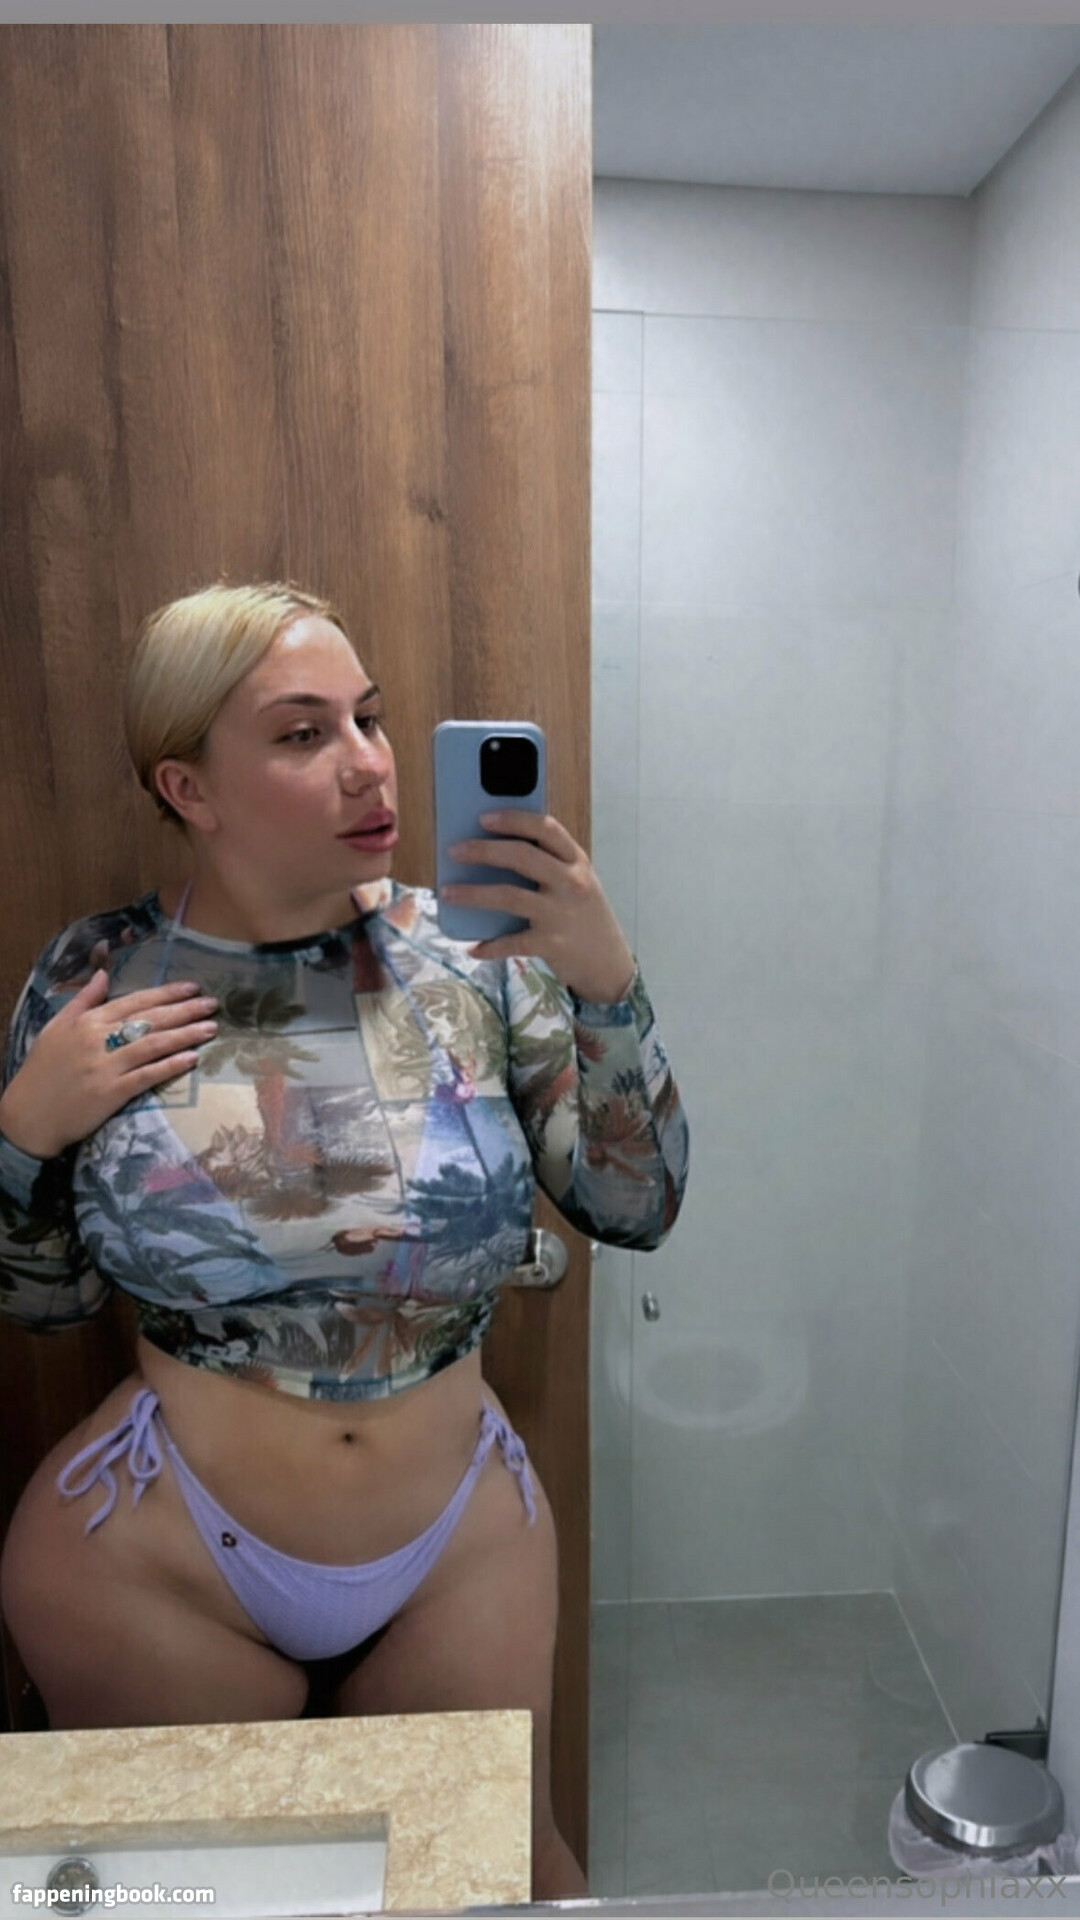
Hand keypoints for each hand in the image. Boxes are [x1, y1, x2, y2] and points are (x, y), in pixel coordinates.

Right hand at [0, 971, 218, 1160]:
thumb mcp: (56, 1027)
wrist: (28, 1116)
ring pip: (154, 1044)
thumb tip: (102, 973)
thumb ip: (83, 1000)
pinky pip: (147, 1076)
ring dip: (186, 1034)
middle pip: (150, 1019)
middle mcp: (99, 1039)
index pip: (135, 1001)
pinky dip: (171, 1066)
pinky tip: (193, 1058)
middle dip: (185, 1009)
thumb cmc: (42, 1070)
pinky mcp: (111, 1093)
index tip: (192, 987)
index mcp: (88, 1021)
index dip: (166, 993)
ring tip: (211, 1027)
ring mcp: (106, 1066)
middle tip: (213, 1003)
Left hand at [442, 809, 636, 1003]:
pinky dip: (489, 946)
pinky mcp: (552, 944)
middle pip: (522, 857)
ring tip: (447, 892)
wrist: (609, 963)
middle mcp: (571, 883)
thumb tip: (491, 850)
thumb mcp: (576, 882)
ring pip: (509, 896)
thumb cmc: (582, 915)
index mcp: (576, 861)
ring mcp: (561, 914)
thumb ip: (547, 865)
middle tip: (454, 851)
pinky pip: (511, 942)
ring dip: (472, 894)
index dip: (513, 819)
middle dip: (483, 850)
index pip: (545, 828)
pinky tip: (473, 947)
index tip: (483, 817)